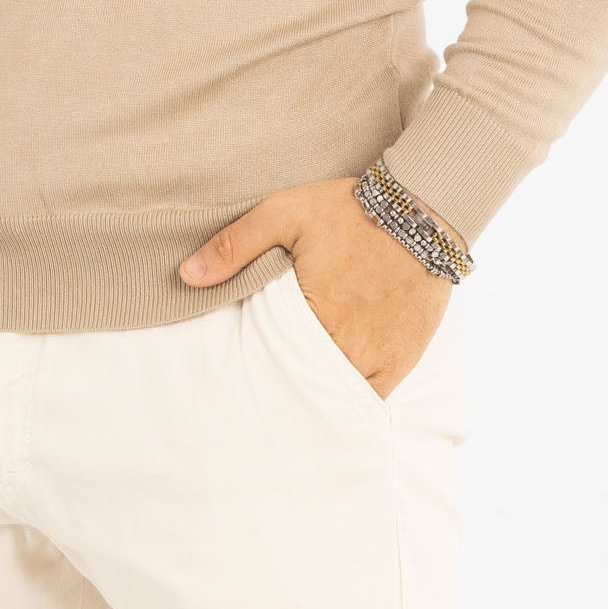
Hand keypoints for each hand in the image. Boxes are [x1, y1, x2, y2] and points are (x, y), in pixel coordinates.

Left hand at [179, 176, 460, 399]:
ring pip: (336, 398)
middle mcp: (346, 346)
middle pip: (303, 387)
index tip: (239, 378)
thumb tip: (186, 276)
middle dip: (282, 390)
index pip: (271, 365)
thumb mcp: (284, 213)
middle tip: (258, 398)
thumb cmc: (347, 210)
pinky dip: (351, 397)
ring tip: (291, 397)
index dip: (255, 374)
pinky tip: (332, 393)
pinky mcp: (402, 360)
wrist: (421, 211)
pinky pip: (372, 397)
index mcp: (312, 315)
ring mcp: (378, 359)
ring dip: (315, 396)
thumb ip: (234, 244)